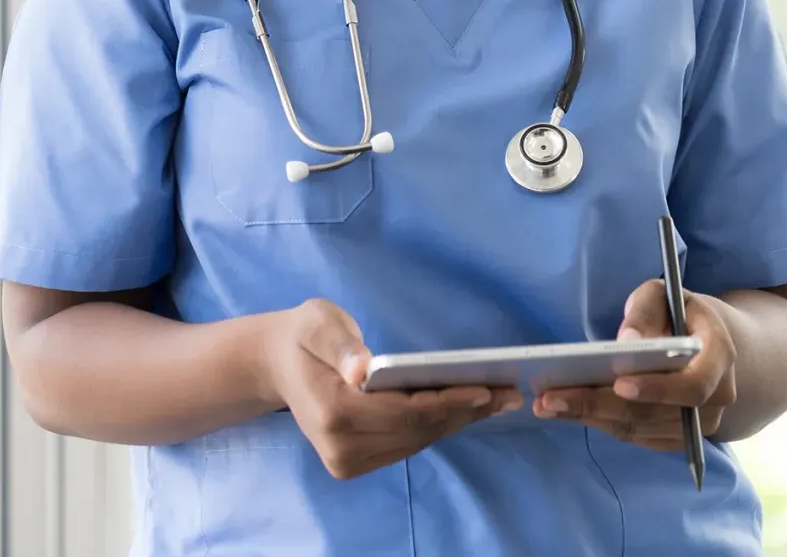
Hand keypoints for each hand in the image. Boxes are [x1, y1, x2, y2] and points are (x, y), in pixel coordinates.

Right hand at [265, 299, 521, 479]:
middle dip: (464, 411)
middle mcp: (340, 447)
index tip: (484, 389)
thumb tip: (362, 371)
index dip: (445, 402)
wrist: (278, 364)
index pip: (401, 412)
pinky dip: (439, 426)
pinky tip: (466, 408)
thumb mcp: (318, 324)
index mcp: (331, 411)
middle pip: (415, 431)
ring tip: (498, 399)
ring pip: (416, 441)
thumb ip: (340, 346)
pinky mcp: (355, 463)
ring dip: (458, 421)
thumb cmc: (304, 334)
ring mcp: (347, 461)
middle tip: (508, 391)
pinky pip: (407, 444)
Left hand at [533, 280, 736, 448]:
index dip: (657, 388)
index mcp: (719, 357)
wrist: (707, 342)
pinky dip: (598, 423)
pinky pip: (634, 435)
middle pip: (655, 413)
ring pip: (640, 428)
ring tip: (546, 404)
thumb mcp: (665, 293)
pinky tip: (564, 410)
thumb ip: (646, 310)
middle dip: (600, 405)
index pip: (694, 385)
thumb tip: (626, 341)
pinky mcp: (674, 436)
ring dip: (590, 417)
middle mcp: (715, 400)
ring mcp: (696, 425)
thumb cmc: (679, 312)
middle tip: (553, 398)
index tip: (619, 383)